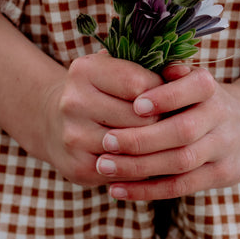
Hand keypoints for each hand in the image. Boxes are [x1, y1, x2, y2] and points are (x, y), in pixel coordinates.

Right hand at [37, 52, 162, 186]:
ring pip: (136, 147)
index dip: (162, 93)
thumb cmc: (101, 92)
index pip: (141, 84)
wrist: (54, 123)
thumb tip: (186, 71)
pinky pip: (127, 172)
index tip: (166, 96)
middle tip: (166, 121)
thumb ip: (152, 67)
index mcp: (85, 70)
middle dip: (161, 122)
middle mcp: (73, 101)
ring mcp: (73, 136)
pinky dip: (140, 166)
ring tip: (156, 138)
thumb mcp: (118, 69)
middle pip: (142, 119)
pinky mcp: (79, 166)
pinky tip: (140, 157)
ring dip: (153, 146)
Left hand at [94, 64, 239, 199]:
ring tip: (104, 166)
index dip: (167, 97)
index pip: (195, 88)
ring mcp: (223, 149)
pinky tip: (118, 189)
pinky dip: (147, 190)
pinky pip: (181, 186)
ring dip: (139, 167)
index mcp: (211, 89)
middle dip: (142, 138)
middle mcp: (221, 117)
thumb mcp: (193, 80)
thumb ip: (167, 75)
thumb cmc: (203, 100)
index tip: (135, 104)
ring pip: (181, 162)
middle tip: (107, 140)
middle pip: (183, 131)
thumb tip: (139, 63)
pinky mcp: (220, 175)